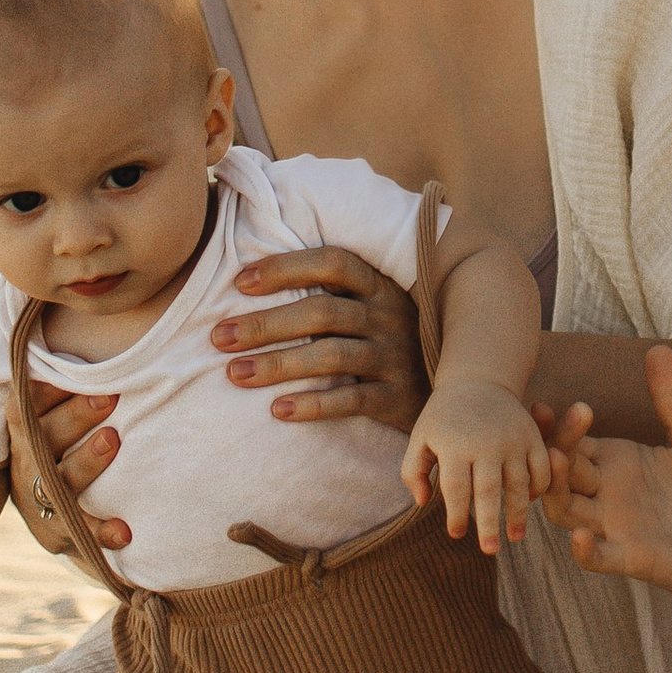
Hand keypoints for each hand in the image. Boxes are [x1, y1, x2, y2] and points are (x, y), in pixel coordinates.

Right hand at [6, 379, 128, 555]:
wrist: (47, 512)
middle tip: (108, 397)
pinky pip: (79, 533)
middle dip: (74, 416)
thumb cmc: (64, 442)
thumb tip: (105, 312)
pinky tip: (126, 531)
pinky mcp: (56, 532)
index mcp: (25, 429)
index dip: (44, 387)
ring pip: (58, 481)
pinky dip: (101, 532)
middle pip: (43, 437)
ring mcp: (38, 499)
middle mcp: (26, 462)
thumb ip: (72, 374)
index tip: (71, 366)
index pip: (25, 403)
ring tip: (113, 440)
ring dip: (86, 462)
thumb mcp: (56, 411)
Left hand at [212, 248, 429, 431]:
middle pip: (322, 312)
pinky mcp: (398, 398)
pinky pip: (352, 401)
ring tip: (234, 373)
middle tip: (219, 337)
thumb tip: (251, 276)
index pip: (334, 262)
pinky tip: (278, 410)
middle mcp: (388, 316)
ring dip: (279, 364)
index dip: (287, 267)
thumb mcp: (375, 307)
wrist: (452, 391)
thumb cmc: (392, 342)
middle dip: (266, 323)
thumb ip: (332, 290)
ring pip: (331, 356)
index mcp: (379, 286)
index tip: (240, 282)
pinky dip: (313, 405)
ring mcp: (395, 357)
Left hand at [405, 374, 554, 554]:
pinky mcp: (531, 435)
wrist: (478, 380)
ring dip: (518, 513)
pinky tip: (529, 504)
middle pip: (489, 491)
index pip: (455, 489)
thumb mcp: (421, 437)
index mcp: (455, 445)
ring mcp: (512, 439)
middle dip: (490, 524)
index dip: (456, 515)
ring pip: (518, 483)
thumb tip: (423, 503)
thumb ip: (413, 471)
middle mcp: (485, 442)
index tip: (456, 533)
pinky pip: (540, 467)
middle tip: (490, 550)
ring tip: (515, 538)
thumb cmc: (444, 417)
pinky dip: (538, 488)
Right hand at [546, 348, 671, 603]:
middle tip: (561, 415)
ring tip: (562, 460)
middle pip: (563, 470)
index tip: (548, 404)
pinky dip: (585, 551)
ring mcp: (614, 527)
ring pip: (565, 510)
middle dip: (558, 444)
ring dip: (558, 489)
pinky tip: (581, 536)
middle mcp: (605, 494)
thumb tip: (658, 348)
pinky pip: (598, 557)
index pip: (573, 441)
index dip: (557, 426)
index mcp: (614, 463)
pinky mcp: (631, 558)